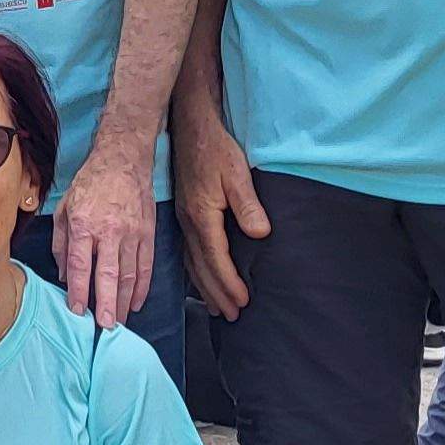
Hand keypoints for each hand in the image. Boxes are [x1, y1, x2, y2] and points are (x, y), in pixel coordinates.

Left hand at [53, 157, 156, 329]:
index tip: (78, 311)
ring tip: (120, 322)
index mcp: (84, 224)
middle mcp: (109, 231)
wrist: (123, 158)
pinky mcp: (148, 232)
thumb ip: (61, 243)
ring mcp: (132, 232)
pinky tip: (137, 303)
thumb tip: (64, 275)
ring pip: (129, 274)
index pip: (81, 265)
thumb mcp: (64, 207)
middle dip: (107, 304)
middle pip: (108, 275)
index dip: (79, 291)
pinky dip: (143, 287)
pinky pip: (146, 265)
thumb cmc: (89, 183)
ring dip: (125, 301)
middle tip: (106, 328)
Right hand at [171, 112, 267, 319]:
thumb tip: (260, 234)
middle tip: (230, 316)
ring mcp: (184, 219)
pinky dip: (195, 271)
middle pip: (202, 268)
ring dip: (204, 286)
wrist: (191, 127)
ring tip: (215, 306)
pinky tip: (200, 277)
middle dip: (216, 294)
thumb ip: (248, 205)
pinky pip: (187, 252)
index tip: (243, 302)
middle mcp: (189, 223)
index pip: (217, 260)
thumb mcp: (237, 174)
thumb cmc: (216, 149)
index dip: (230, 283)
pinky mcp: (185, 213)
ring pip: (192, 262)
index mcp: (202, 217)